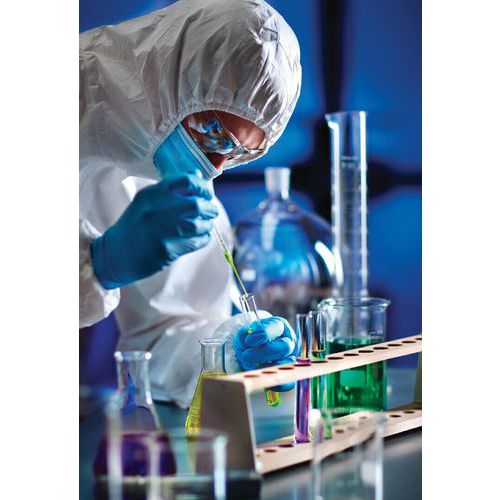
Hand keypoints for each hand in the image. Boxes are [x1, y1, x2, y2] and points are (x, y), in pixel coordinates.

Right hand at [91, 174, 217, 288]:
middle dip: (209, 209)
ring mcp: (160, 231)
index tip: (207, 194)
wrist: (116, 254)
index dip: (203, 187)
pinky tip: (200, 238)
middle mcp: (155, 210)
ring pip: (198, 225)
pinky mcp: (166, 250)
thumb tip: (196, 173)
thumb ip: (171, 189)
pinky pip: (195, 242)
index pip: (186, 181)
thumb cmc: (136, 225)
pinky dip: (203, 239)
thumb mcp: (147, 201)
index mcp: (152, 194)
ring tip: (205, 226)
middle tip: (211, 212)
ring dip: (207, 226)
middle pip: (196, 205)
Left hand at [233, 316, 297, 390]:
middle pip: (284, 346)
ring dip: (268, 367)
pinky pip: (289, 380)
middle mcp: (288, 340)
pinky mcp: (289, 372)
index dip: (263, 334)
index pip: (276, 327)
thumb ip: (242, 335)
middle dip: (264, 352)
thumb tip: (244, 333)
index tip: (249, 340)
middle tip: (246, 356)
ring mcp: (291, 357)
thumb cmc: (250, 341)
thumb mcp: (244, 336)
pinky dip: (277, 382)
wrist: (252, 352)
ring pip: (287, 363)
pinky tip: (264, 379)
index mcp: (278, 326)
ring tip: (251, 368)